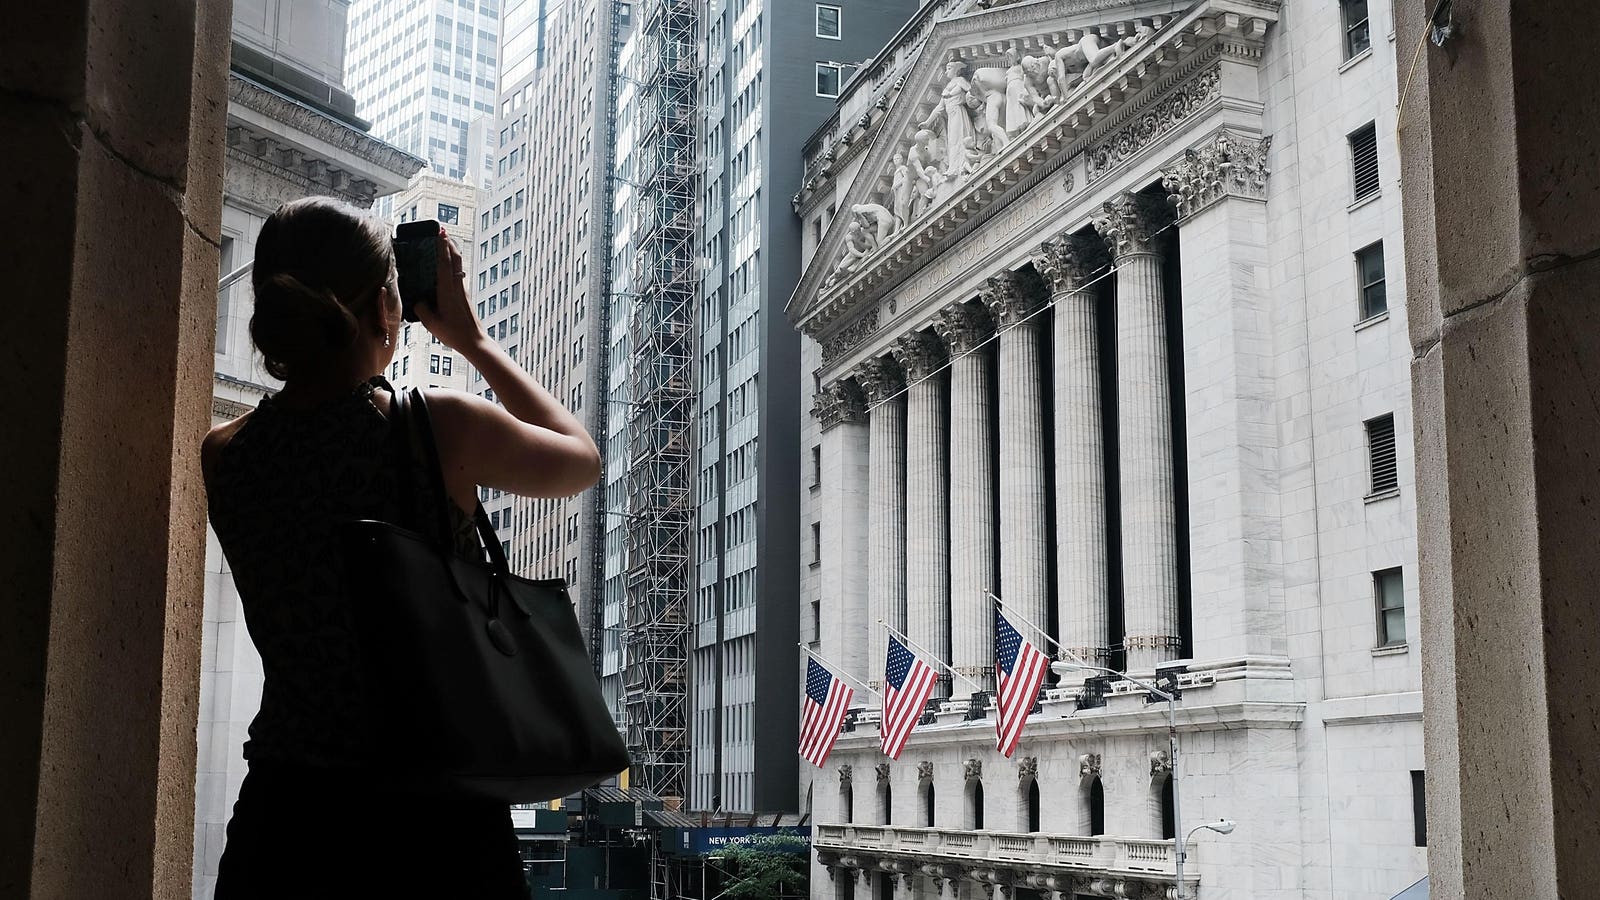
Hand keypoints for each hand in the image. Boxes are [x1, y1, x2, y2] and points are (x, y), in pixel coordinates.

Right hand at [416, 226, 488, 352]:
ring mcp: (463, 290)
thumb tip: (418, 299)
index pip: (445, 263)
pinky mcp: (464, 296)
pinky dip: (451, 265)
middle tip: (442, 230)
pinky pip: (457, 275)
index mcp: (448, 291)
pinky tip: (445, 267)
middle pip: (456, 259)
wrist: (475, 342)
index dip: (442, 247)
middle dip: (448, 243)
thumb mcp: (431, 323)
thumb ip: (421, 308)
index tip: (440, 233)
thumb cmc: (454, 333)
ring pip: (458, 265)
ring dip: (451, 253)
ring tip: (443, 243)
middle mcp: (457, 287)